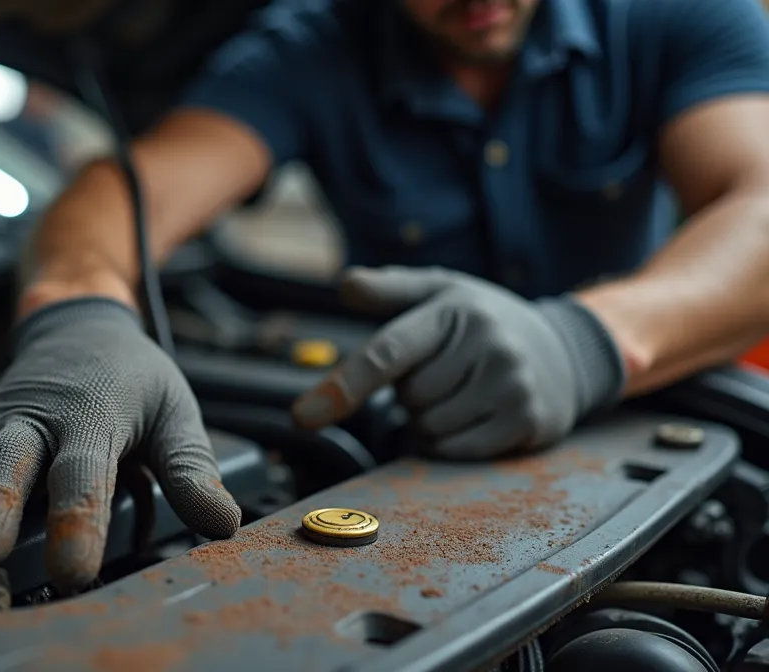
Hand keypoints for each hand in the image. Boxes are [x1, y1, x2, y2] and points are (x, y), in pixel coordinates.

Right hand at [0, 298, 240, 590]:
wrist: (81, 320)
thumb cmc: (134, 379)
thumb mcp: (174, 413)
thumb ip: (191, 471)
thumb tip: (222, 523)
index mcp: (98, 416)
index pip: (85, 474)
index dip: (77, 522)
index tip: (72, 569)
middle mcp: (45, 415)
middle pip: (18, 461)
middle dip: (0, 508)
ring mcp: (7, 415)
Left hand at [291, 266, 625, 458]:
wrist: (562, 351)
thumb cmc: (477, 321)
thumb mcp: (435, 292)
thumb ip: (386, 290)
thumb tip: (345, 284)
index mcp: (452, 307)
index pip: (387, 352)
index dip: (344, 386)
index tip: (302, 418)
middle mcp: (488, 341)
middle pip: (408, 398)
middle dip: (412, 393)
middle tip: (443, 372)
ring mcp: (512, 381)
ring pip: (429, 428)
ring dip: (429, 420)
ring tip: (460, 392)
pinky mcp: (528, 418)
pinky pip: (455, 451)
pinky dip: (449, 443)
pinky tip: (473, 416)